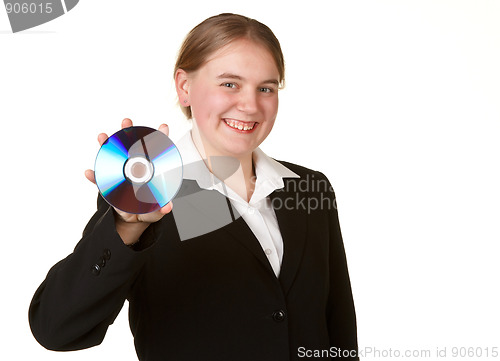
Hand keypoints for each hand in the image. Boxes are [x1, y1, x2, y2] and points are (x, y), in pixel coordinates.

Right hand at [85, 118, 172, 244]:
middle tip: (127, 122)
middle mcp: (134, 168)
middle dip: (128, 133)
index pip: (157, 153)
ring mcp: (120, 175)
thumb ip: (161, 208)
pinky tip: (90, 173)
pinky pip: (100, 180)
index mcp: (150, 172)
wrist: (132, 219)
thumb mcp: (156, 210)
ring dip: (106, 145)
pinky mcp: (108, 186)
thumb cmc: (147, 209)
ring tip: (103, 137)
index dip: (161, 139)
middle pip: (131, 147)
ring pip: (113, 157)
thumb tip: (167, 207)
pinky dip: (94, 177)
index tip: (163, 127)